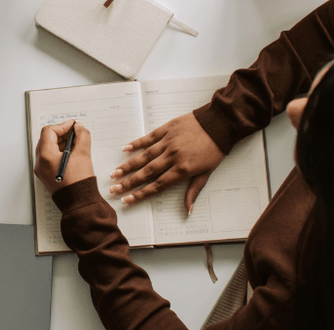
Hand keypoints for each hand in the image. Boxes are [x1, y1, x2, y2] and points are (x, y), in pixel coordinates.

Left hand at [33, 119, 94, 192]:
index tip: (73, 125)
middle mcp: (40, 163)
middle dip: (61, 134)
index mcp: (46, 156)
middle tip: (75, 132)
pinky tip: (71, 153)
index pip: (49, 132)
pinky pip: (49, 158)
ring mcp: (41, 170)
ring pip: (47, 148)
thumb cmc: (80, 182)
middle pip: (46, 139)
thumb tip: (79, 128)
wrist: (79, 202)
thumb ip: (82, 136)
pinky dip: (58, 152)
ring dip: (60, 142)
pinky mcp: (46, 175)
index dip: (62, 126)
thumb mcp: (83, 154)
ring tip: (75, 143)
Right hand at [108, 113, 224, 210]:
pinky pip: (148, 138)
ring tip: (114, 173)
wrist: (220, 123)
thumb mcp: (207, 173)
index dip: (140, 194)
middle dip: (128, 183)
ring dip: (128, 166)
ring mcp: (168, 142)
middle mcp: (172, 157)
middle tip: (113, 189)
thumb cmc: (215, 149)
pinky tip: (125, 149)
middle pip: (146, 173)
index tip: (127, 200)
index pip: (157, 186)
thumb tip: (188, 210)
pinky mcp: (167, 129)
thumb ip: (193, 191)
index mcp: (182, 170)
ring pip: (144, 156)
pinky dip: (136, 143)